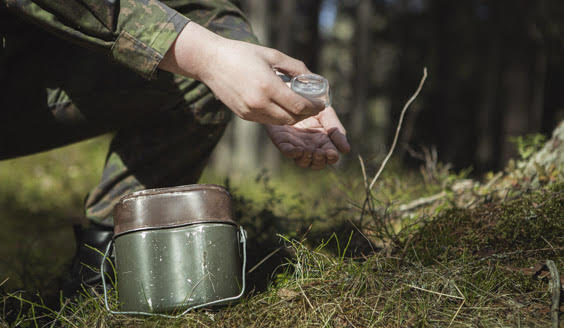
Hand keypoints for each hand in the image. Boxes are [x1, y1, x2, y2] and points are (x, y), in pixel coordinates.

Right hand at [159, 22, 323, 124]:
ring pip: (280, 122)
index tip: (321, 102)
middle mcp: (259, 103)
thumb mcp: (271, 55)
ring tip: (299, 106)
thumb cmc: (242, 54)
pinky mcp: (244, 115)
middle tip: (313, 106)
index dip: (313, 106)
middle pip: (292, 118)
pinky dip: (278, 116)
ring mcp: (250, 112)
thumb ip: (294, 67)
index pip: (299, 106)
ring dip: (293, 117)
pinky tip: (282, 106)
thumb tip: (312, 77)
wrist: (211, 62)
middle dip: (306, 114)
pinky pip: (267, 120)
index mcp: (267, 87)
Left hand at [265, 107, 349, 169]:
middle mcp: (310, 146)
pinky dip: (292, 153)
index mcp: (323, 142)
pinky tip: (298, 149)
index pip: (330, 156)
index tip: (332, 153)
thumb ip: (336, 131)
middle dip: (319, 161)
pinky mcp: (282, 140)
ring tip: (309, 151)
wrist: (294, 91)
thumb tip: (346, 150)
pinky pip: (286, 151)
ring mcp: (296, 145)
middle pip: (317, 163)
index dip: (331, 157)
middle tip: (319, 152)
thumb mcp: (327, 115)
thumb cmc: (313, 104)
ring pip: (302, 161)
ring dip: (306, 159)